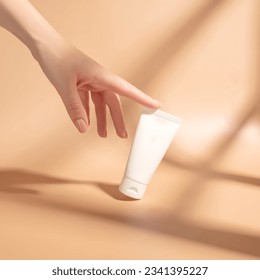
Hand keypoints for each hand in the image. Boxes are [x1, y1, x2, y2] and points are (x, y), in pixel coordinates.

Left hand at [33, 38, 160, 137]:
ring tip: (103, 134)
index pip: (127, 90)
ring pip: (101, 104)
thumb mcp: (65, 86)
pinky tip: (86, 123)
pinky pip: (88, 102)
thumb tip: (83, 129)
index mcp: (101, 76)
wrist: (44, 46)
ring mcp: (90, 82)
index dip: (142, 99)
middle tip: (122, 135)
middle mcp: (99, 80)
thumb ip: (75, 108)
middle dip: (117, 120)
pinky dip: (88, 113)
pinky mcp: (82, 84)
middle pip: (113, 103)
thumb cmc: (56, 59)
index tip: (156, 106)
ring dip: (102, 119)